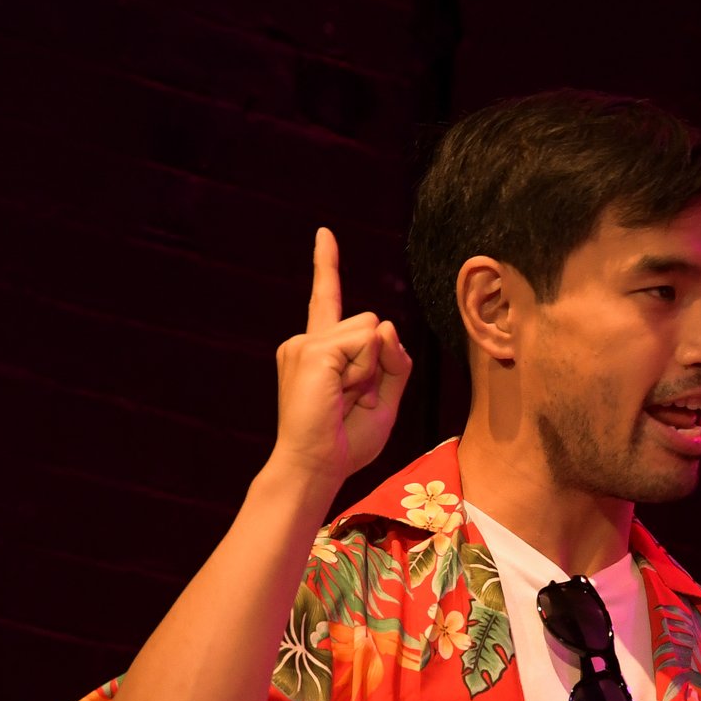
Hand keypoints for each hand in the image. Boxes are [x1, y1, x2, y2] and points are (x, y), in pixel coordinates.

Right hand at [271, 227, 413, 485]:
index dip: (326, 265)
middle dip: (378, 360)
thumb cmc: (346, 441)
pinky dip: (363, 371)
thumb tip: (383, 325)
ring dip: (371, 368)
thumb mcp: (385, 399)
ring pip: (370, 330)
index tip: (324, 234)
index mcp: (321, 351)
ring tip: (344, 398)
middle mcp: (307, 342)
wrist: (316, 465)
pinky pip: (363, 344)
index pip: (326, 299)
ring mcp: (305, 344)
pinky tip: (340, 394)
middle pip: (371, 323)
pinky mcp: (312, 351)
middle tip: (353, 399)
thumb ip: (395, 362)